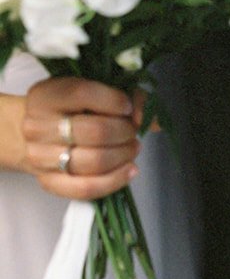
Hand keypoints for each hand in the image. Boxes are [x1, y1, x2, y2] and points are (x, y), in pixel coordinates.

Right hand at [17, 78, 142, 200]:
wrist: (40, 134)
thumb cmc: (73, 109)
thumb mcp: (95, 90)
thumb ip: (127, 96)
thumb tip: (144, 117)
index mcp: (45, 96)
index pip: (83, 94)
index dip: (115, 101)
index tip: (127, 107)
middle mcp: (37, 126)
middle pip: (96, 132)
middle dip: (125, 132)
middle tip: (132, 131)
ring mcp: (40, 157)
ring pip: (95, 161)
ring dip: (124, 155)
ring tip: (132, 148)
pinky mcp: (48, 182)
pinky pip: (87, 188)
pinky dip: (115, 180)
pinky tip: (130, 170)